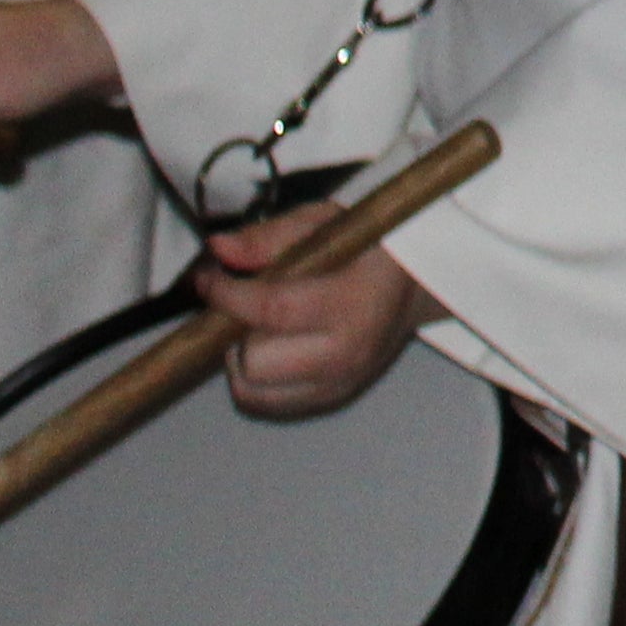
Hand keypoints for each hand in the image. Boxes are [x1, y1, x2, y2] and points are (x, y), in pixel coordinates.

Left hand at [201, 196, 445, 419]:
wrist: (418, 286)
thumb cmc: (370, 246)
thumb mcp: (326, 223)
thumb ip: (271, 237)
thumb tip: (218, 250)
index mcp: (354, 302)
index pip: (273, 310)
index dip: (228, 295)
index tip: (207, 278)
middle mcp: (347, 353)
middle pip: (254, 360)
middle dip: (237, 330)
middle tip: (244, 303)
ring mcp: (338, 383)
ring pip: (252, 389)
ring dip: (241, 357)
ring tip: (257, 327)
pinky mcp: (330, 399)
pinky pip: (266, 402)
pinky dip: (255, 378)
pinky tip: (271, 347)